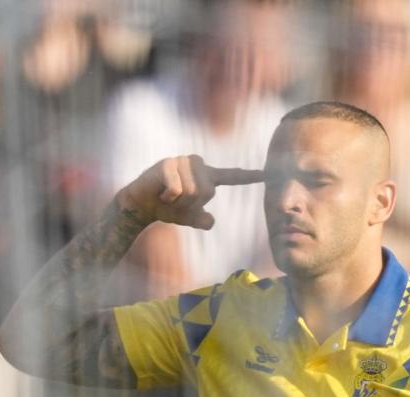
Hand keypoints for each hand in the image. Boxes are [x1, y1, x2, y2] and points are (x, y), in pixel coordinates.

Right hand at [116, 155, 263, 229]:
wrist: (141, 205)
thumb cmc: (168, 208)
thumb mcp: (189, 218)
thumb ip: (202, 220)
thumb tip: (210, 221)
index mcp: (208, 177)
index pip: (233, 176)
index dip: (250, 176)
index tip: (268, 174)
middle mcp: (198, 165)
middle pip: (207, 192)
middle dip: (191, 204)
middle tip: (177, 201)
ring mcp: (182, 162)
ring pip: (193, 191)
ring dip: (179, 202)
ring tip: (168, 196)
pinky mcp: (167, 164)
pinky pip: (177, 189)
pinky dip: (169, 198)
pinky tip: (161, 193)